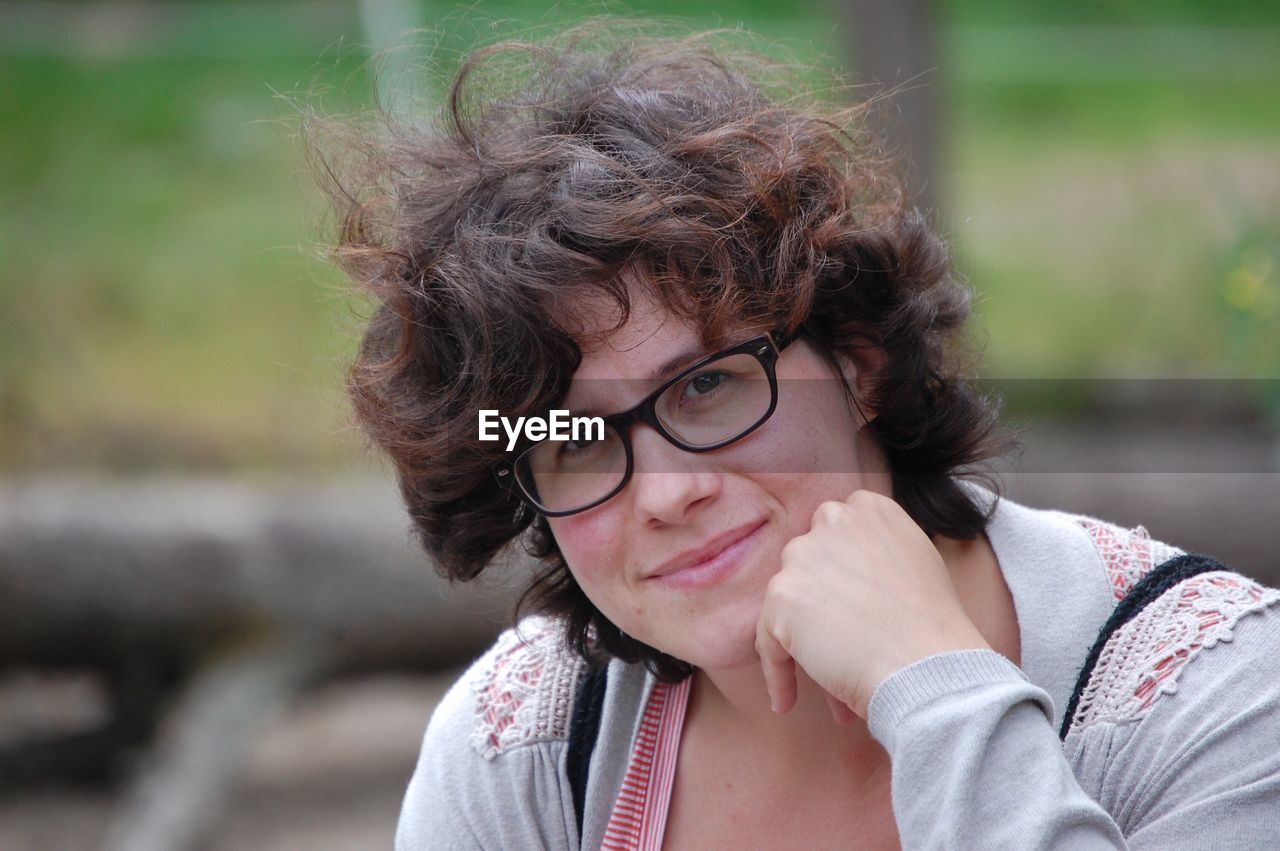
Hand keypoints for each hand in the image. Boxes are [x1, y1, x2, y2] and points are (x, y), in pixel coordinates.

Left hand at [754, 489, 991, 721]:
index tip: (849, 608)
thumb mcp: (918, 564)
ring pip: (790, 606)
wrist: (926, 664)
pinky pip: (768, 640)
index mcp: (871, 509)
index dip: (839, 574)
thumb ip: (878, 554)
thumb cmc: (933, 630)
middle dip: (823, 611)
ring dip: (807, 645)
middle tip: (846, 650)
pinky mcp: (782, 595)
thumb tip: (848, 578)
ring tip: (831, 685)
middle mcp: (834, 520)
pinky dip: (777, 673)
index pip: (835, 533)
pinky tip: (786, 701)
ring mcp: (804, 555)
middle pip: (810, 568)